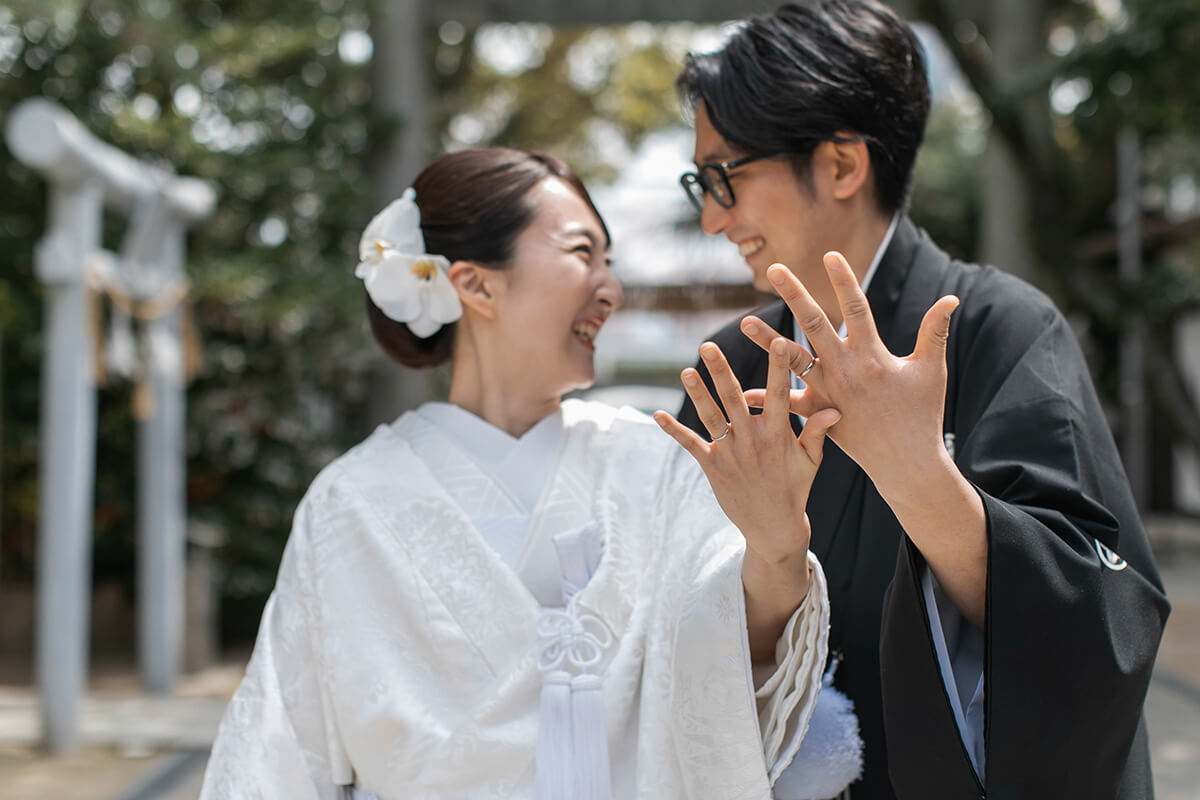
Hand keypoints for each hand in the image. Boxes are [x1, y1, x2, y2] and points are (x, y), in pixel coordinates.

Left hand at [653, 337, 840, 565]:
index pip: (778, 394)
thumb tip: (835, 407)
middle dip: (721, 370)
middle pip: (734, 398)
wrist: (773, 527)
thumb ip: (818, 431)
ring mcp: (730, 453)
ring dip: (697, 394)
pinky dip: (674, 430)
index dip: (778, 368)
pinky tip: (657, 416)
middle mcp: (752, 440)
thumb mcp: (812, 460)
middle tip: (708, 345)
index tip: (777, 342)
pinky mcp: (713, 466)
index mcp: (778, 434)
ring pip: (710, 417)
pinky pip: (690, 444)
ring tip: (686, 371)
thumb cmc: (795, 488)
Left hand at [741, 251, 959, 503]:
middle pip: (815, 324)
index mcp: (873, 355)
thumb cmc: (922, 414)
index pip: (856, 308)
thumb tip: (952, 298)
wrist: (907, 463)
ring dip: (768, 341)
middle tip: (774, 269)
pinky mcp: (819, 415)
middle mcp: (846, 370)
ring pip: (793, 360)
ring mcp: (829, 392)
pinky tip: (745, 392)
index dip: (843, 281)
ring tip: (745, 321)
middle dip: (794, 294)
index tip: (830, 255)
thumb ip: (935, 332)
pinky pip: (788, 405)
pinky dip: (768, 399)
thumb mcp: (931, 371)